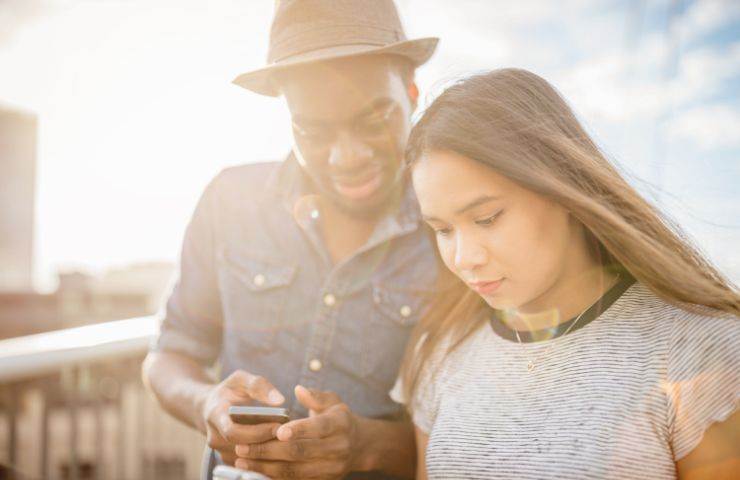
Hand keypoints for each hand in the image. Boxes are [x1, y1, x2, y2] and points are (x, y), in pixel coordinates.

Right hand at [201, 370, 285, 465]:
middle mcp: (214, 437)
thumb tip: (280, 400)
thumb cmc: (229, 390)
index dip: (257, 432)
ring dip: (268, 451)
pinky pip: (248, 462)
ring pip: (247, 458)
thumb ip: (259, 386)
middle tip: (288, 434)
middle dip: (266, 442)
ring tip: (286, 439)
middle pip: (242, 448)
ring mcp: (220, 451)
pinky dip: (265, 456)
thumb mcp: (240, 379)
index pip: (233, 432)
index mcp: (215, 415)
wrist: (211, 406)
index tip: (278, 425)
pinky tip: (279, 445)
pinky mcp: (228, 458)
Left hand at [234, 385, 364, 478]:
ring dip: (266, 467)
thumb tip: (299, 390)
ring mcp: (332, 467)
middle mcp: (339, 447)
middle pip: (301, 452)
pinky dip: (275, 476)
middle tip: (243, 447)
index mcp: (340, 424)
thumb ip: (315, 396)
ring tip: (243, 460)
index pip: (318, 427)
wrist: (359, 446)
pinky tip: (257, 470)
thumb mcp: (333, 401)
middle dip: (269, 450)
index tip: (277, 431)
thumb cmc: (338, 418)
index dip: (298, 429)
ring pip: (295, 470)